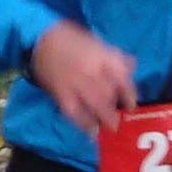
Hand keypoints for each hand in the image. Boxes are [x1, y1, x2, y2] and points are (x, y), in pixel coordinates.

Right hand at [29, 19, 136, 138]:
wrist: (40, 37)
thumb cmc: (70, 38)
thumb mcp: (96, 42)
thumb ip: (113, 56)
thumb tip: (131, 66)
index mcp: (102, 55)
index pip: (122, 77)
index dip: (129, 94)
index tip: (131, 105)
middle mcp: (92, 70)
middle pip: (110, 94)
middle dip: (115, 109)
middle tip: (118, 120)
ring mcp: (75, 83)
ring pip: (96, 105)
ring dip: (104, 119)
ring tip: (109, 128)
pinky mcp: (61, 93)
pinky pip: (74, 113)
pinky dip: (84, 124)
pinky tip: (91, 133)